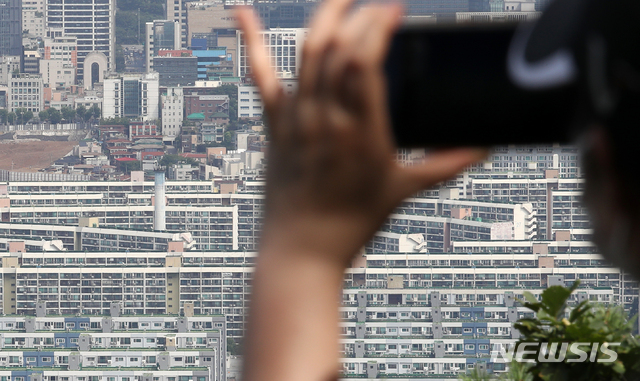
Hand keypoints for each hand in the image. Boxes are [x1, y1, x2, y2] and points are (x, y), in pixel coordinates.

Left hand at [237, 0, 486, 268]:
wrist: (302, 249)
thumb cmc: (352, 223)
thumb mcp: (403, 191)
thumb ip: (446, 165)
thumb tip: (484, 150)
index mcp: (360, 128)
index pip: (364, 58)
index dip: (377, 25)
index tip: (394, 9)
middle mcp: (324, 116)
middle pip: (336, 45)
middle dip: (358, 13)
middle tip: (377, 4)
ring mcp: (296, 117)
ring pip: (306, 51)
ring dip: (324, 16)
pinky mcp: (275, 124)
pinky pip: (260, 76)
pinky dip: (251, 41)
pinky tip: (242, 13)